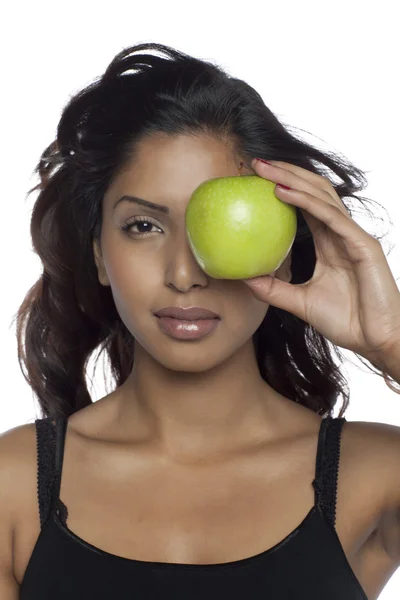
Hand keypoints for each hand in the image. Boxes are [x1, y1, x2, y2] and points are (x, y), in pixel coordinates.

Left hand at [243, 159, 399, 360]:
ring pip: (322, 196)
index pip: (305, 205)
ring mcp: (353, 236)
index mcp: (330, 242)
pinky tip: (283, 192)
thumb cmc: (347, 320)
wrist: (376, 340)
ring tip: (265, 169)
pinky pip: (330, 217)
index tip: (255, 180)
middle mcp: (342, 233)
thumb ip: (275, 290)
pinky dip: (306, 202)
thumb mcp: (300, 302)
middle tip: (255, 163)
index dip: (283, 188)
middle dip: (285, 173)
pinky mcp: (362, 245)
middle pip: (313, 191)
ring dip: (292, 179)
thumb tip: (245, 279)